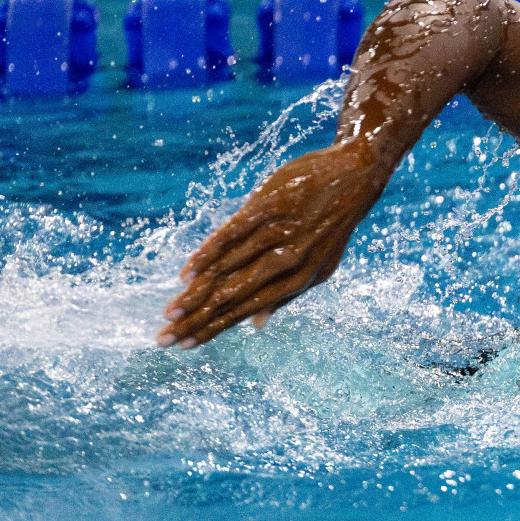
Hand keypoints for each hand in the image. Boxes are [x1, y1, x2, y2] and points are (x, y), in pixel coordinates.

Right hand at [158, 140, 389, 348]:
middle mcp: (290, 260)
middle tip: (163, 339)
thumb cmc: (332, 225)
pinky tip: (188, 271)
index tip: (184, 346)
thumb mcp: (320, 267)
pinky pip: (234, 233)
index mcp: (300, 279)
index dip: (215, 329)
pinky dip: (210, 253)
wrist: (356, 174)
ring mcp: (280, 232)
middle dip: (198, 320)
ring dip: (196, 292)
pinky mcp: (270, 205)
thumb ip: (286, 296)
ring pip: (230, 268)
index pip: (248, 310)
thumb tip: (256, 328)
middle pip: (234, 296)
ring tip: (170, 311)